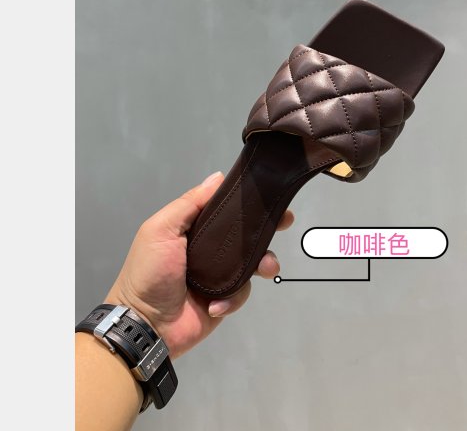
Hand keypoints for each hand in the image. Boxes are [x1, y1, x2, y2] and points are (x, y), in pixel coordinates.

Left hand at [105, 171, 292, 358]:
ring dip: (263, 263)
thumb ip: (189, 203)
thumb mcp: (161, 230)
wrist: (146, 325)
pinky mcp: (225, 298)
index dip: (246, 202)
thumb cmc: (149, 272)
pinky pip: (243, 291)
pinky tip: (217, 303)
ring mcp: (219, 274)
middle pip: (245, 233)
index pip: (225, 209)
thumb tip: (217, 177)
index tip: (267, 195)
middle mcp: (209, 249)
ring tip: (266, 268)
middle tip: (283, 222)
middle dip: (267, 227)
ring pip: (252, 262)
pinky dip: (233, 297)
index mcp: (193, 229)